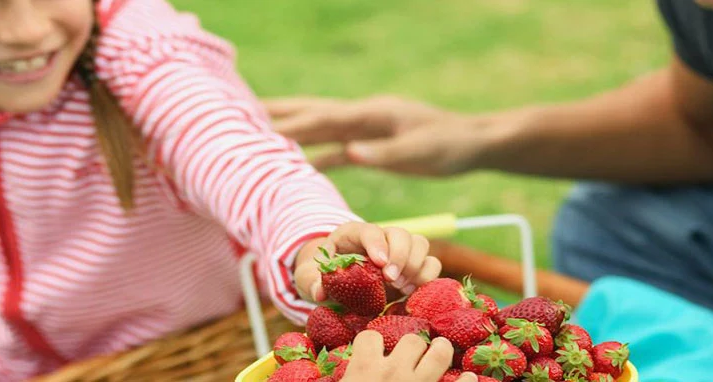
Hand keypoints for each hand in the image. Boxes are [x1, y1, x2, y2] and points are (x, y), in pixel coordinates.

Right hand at [264, 95, 492, 175]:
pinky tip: (296, 162)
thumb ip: (384, 152)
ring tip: (256, 131)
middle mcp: (363, 115)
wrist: (474, 141)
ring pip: (319, 127)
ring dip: (289, 129)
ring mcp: (365, 126)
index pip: (323, 119)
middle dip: (276, 113)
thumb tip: (350, 152)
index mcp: (372, 115)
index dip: (290, 124)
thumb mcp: (421, 153)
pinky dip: (312, 152)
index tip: (257, 127)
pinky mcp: (371, 141)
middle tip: (238, 112)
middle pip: (311, 112)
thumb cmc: (450, 147)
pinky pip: (334, 146)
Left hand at [295, 222, 440, 301]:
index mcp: (353, 234)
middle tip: (390, 279)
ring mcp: (399, 250)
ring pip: (420, 244)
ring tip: (400, 286)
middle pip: (401, 234)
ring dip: (415, 266)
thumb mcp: (310, 277)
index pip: (369, 231)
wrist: (339, 279)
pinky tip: (410, 291)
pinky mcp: (412, 265)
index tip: (380, 263)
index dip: (377, 244)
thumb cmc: (324, 275)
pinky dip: (425, 277)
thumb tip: (320, 292)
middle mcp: (380, 237)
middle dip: (400, 256)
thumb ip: (311, 282)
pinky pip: (431, 264)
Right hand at [340, 330, 475, 381]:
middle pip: (411, 340)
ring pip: (437, 353)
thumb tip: (347, 367)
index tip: (373, 350)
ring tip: (441, 350)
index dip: (372, 343)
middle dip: (412, 344)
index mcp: (365, 367)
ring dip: (440, 351)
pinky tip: (469, 376)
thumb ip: (348, 373)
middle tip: (412, 352)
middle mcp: (394, 371)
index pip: (370, 336)